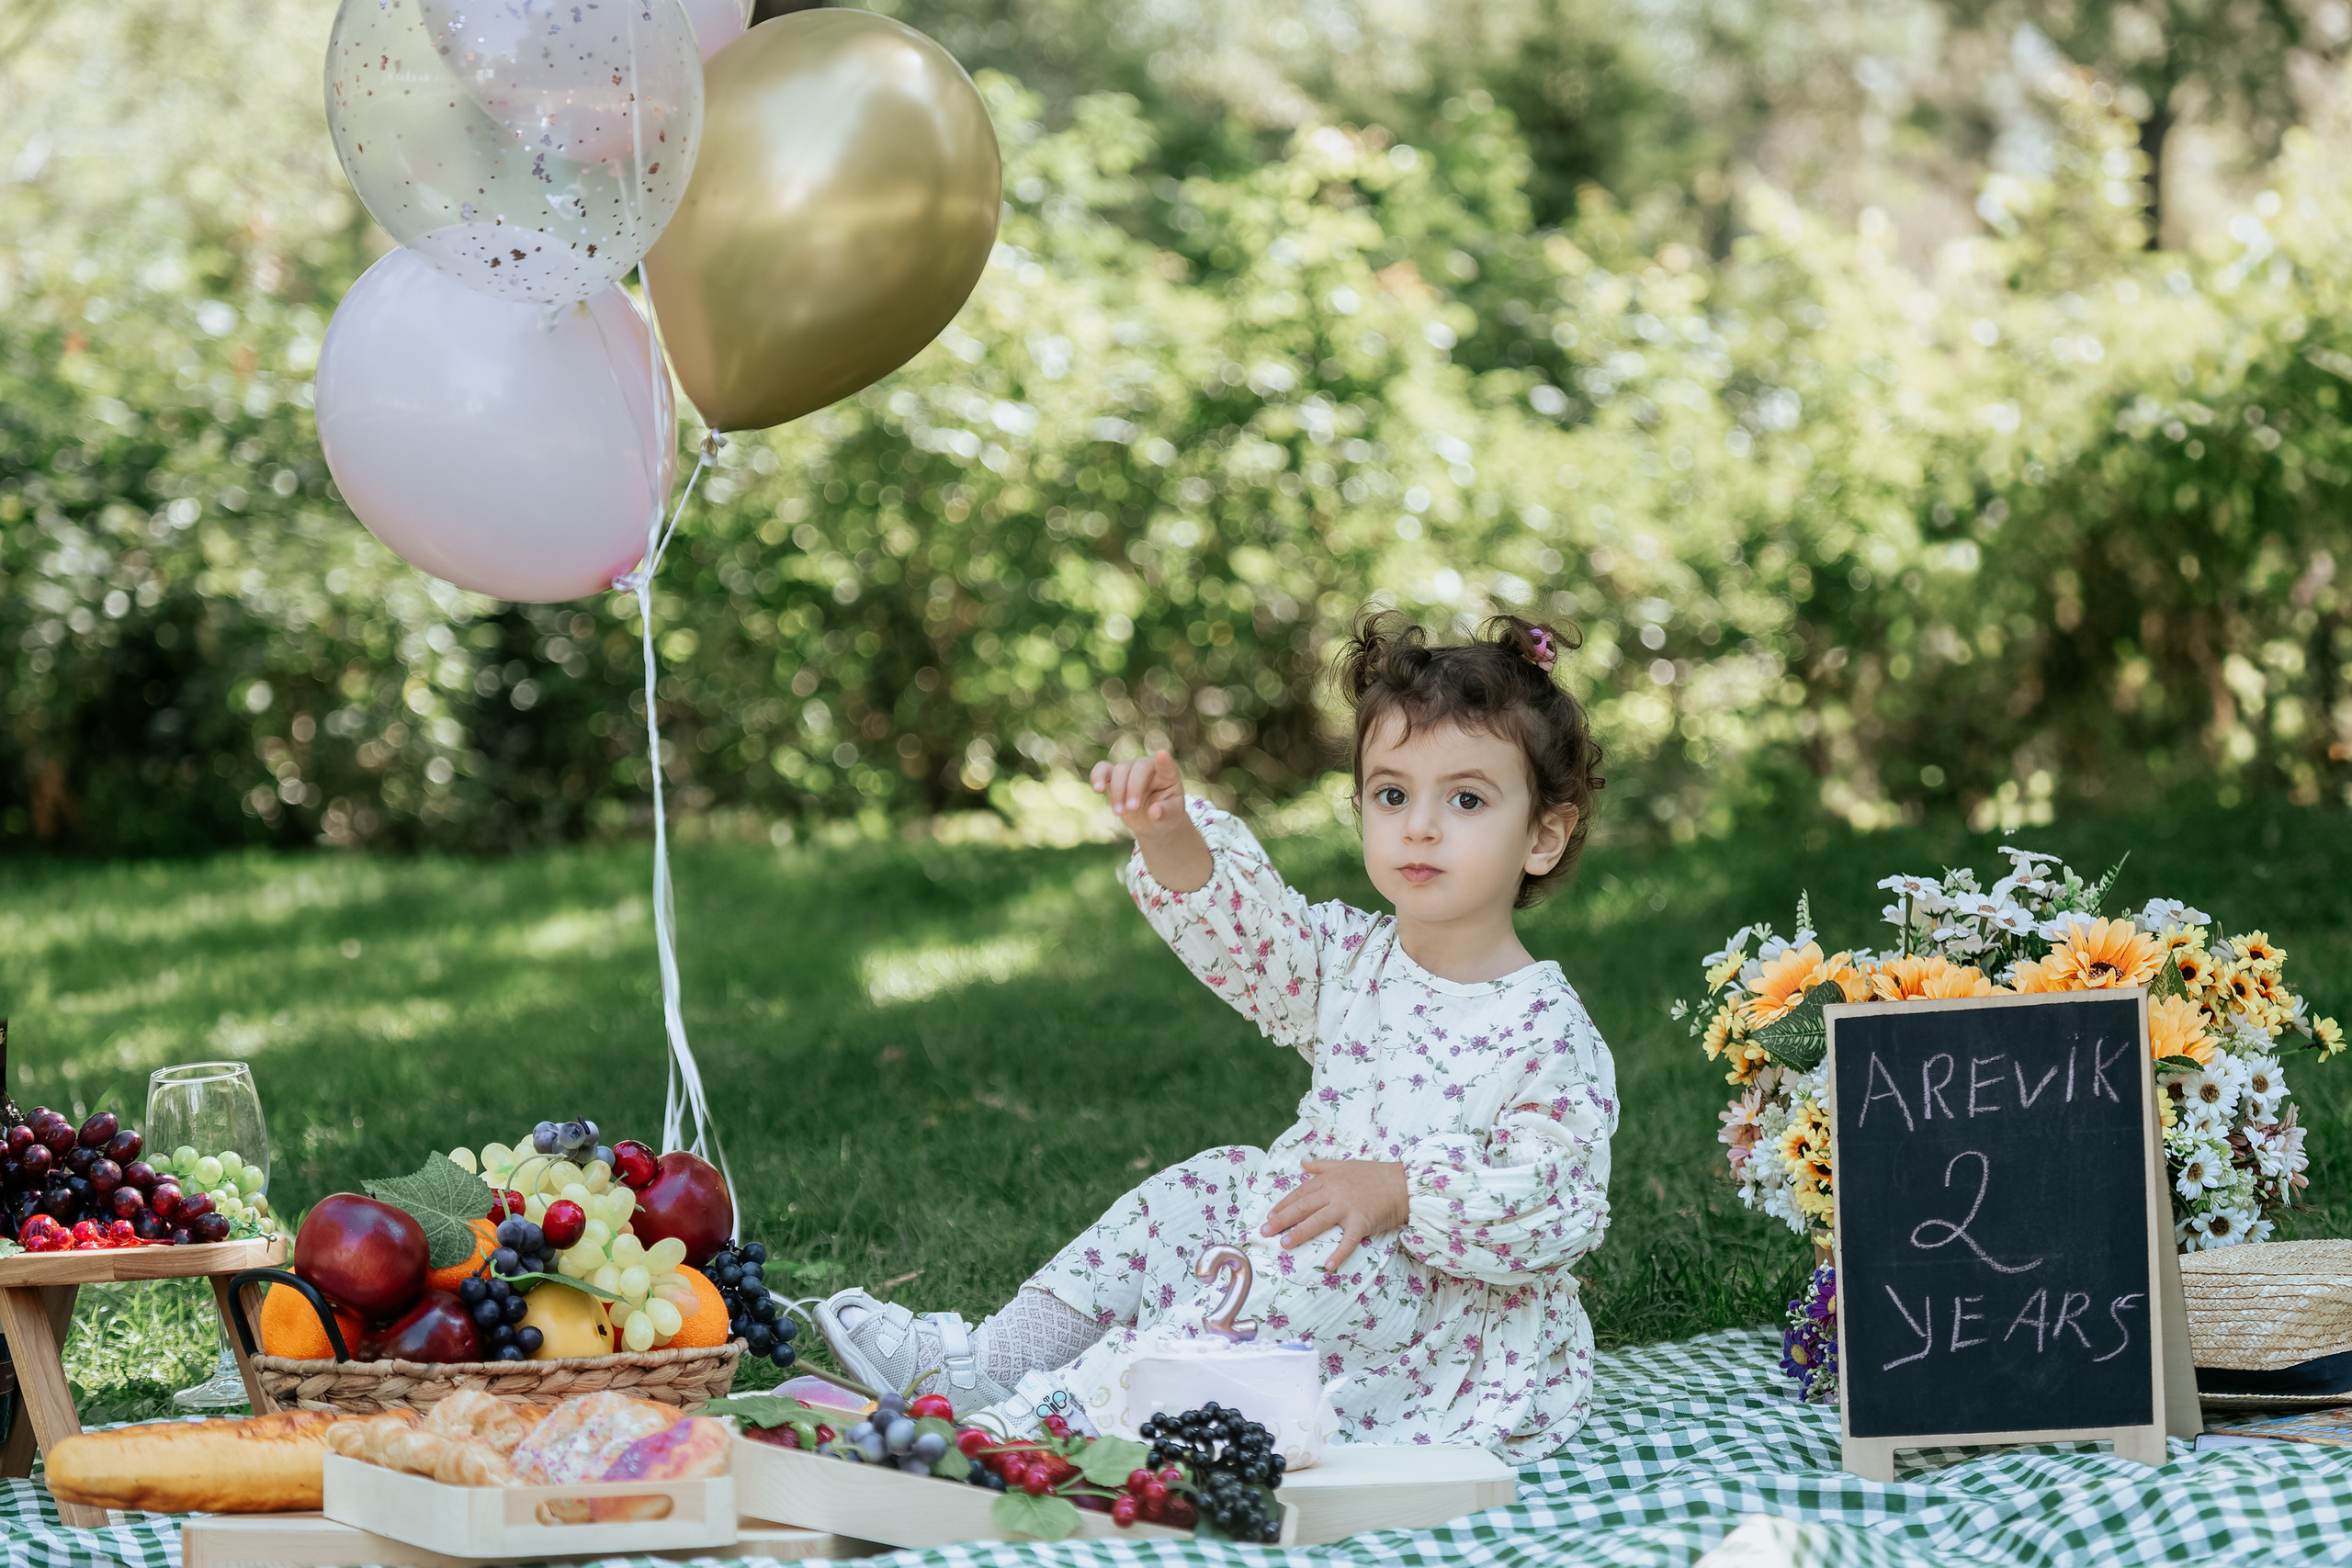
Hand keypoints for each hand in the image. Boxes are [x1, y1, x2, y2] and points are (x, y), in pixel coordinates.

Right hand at [1090, 749, 1185, 837]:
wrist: (1151, 821)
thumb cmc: (1165, 814)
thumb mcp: (1171, 817)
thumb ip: (1165, 812)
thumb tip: (1154, 812)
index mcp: (1167, 775)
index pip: (1166, 765)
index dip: (1164, 760)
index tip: (1161, 754)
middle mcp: (1148, 767)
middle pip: (1137, 768)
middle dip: (1132, 789)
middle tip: (1132, 809)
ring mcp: (1130, 770)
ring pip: (1119, 770)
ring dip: (1117, 792)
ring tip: (1119, 812)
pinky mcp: (1113, 777)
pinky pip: (1102, 770)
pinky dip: (1097, 777)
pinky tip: (1097, 789)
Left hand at [1259, 1159, 1408, 1273]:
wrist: (1402, 1183)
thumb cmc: (1374, 1174)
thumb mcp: (1345, 1165)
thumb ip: (1322, 1166)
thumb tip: (1302, 1163)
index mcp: (1328, 1180)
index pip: (1300, 1193)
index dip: (1282, 1205)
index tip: (1269, 1216)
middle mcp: (1334, 1192)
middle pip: (1302, 1207)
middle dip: (1281, 1219)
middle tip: (1265, 1232)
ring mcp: (1347, 1207)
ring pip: (1318, 1221)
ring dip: (1300, 1233)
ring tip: (1284, 1244)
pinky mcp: (1362, 1221)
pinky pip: (1348, 1240)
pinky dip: (1339, 1253)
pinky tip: (1327, 1265)